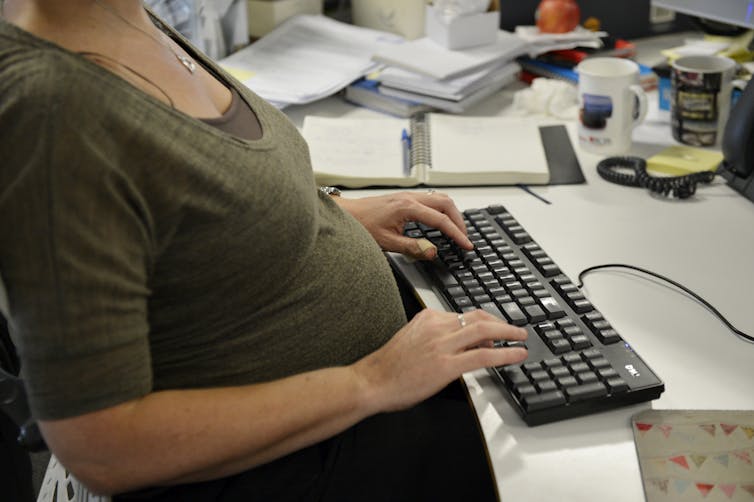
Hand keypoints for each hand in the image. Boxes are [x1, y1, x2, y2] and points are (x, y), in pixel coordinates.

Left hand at [334, 191, 472, 259]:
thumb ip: (412, 248)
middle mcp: (410, 197)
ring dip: (452, 213)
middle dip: (459, 221)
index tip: (466, 244)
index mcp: (408, 207)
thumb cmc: (362, 225)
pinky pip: (431, 199)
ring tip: (457, 230)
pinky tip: (441, 221)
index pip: (441, 220)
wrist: (347, 214)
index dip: (456, 234)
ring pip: (440, 198)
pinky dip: (442, 209)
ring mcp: (409, 195)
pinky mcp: (406, 197)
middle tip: (465, 238)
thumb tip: (433, 252)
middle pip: (446, 204)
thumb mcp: (387, 242)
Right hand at [352, 309, 527, 413]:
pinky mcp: (447, 365)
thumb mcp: (412, 339)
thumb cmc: (388, 366)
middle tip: (516, 329)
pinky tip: (517, 355)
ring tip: (522, 338)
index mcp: (427, 317)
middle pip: (479, 317)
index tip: (495, 329)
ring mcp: (442, 345)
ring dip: (509, 333)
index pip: (464, 314)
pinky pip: (483, 355)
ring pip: (485, 331)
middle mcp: (437, 326)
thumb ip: (436, 337)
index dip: (485, 322)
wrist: (372, 381)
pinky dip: (505, 353)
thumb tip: (464, 343)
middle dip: (502, 322)